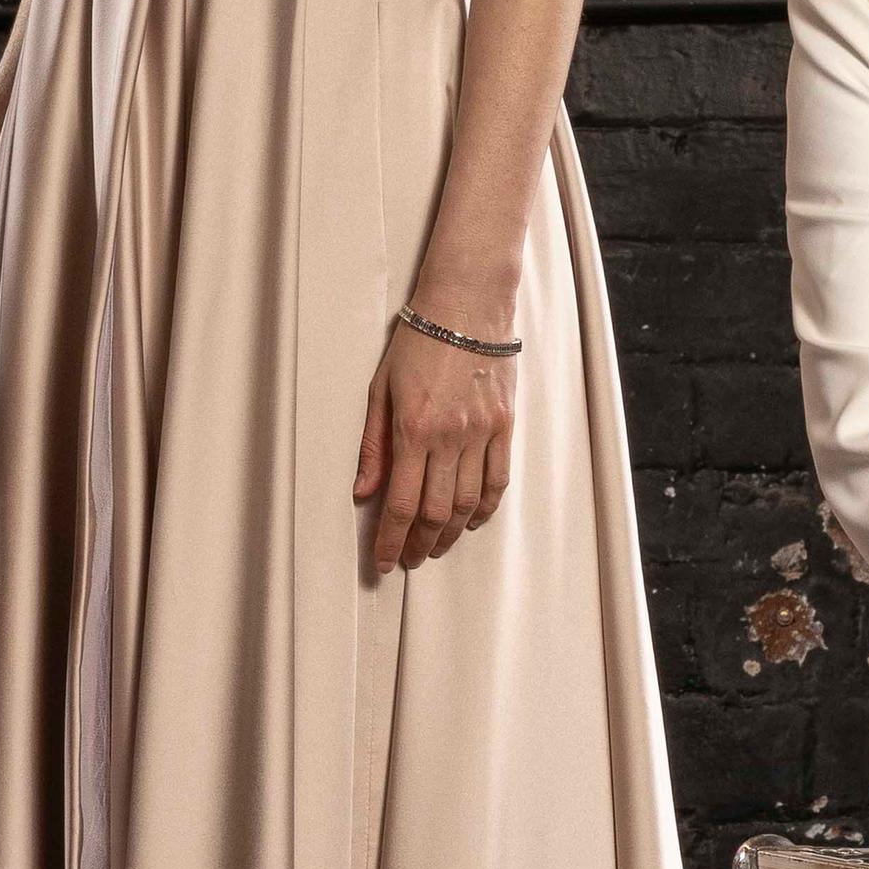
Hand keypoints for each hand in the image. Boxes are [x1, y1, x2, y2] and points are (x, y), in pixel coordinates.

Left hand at [356, 308, 517, 571]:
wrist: (467, 305)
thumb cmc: (418, 340)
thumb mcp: (380, 388)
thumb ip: (373, 444)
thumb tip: (364, 491)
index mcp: (413, 429)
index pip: (400, 503)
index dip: (391, 540)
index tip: (384, 562)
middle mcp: (449, 437)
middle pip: (436, 511)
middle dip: (419, 543)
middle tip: (409, 559)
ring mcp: (482, 433)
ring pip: (469, 502)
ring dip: (450, 533)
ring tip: (435, 547)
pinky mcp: (504, 426)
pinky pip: (498, 480)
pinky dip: (485, 508)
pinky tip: (472, 521)